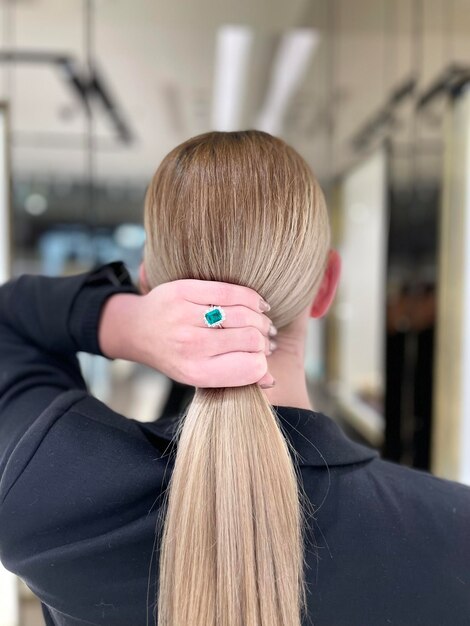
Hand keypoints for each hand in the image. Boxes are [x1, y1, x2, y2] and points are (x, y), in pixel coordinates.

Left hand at [98, 279, 276, 387]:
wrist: (139, 330)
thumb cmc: (177, 355)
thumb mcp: (200, 374)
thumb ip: (234, 376)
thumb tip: (271, 381)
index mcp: (195, 372)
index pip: (250, 368)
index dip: (264, 361)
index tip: (263, 356)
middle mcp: (190, 346)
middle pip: (251, 340)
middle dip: (265, 338)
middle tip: (266, 337)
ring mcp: (185, 316)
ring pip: (243, 314)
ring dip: (261, 319)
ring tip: (263, 322)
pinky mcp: (183, 291)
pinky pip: (230, 291)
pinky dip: (251, 298)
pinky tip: (257, 305)